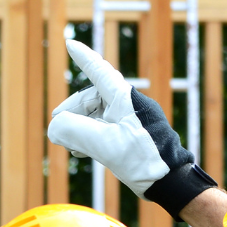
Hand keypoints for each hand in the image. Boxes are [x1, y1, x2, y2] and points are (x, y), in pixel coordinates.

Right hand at [47, 40, 213, 215]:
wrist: (171, 182)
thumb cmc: (144, 160)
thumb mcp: (105, 145)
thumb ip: (75, 132)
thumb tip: (55, 127)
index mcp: (125, 99)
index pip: (100, 71)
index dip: (84, 58)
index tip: (70, 44)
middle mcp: (129, 105)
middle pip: (93, 99)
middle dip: (72, 112)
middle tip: (56, 130)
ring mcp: (131, 121)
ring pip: (97, 116)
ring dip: (79, 128)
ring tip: (67, 144)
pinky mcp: (132, 137)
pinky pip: (105, 130)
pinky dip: (90, 137)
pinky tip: (81, 151)